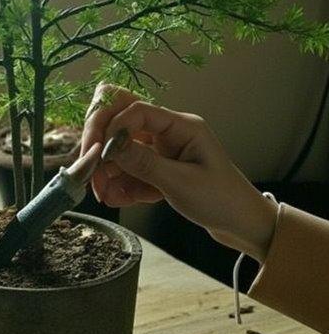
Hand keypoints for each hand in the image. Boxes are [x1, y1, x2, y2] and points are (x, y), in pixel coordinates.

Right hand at [81, 84, 276, 262]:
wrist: (243, 224)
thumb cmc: (222, 200)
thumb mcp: (180, 183)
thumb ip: (143, 163)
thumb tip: (109, 145)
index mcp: (182, 126)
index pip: (135, 109)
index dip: (111, 127)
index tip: (98, 154)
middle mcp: (169, 132)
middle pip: (121, 120)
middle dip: (101, 144)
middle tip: (90, 171)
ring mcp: (162, 151)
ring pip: (120, 149)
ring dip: (107, 171)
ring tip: (105, 196)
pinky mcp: (158, 170)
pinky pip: (129, 170)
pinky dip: (119, 184)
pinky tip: (116, 199)